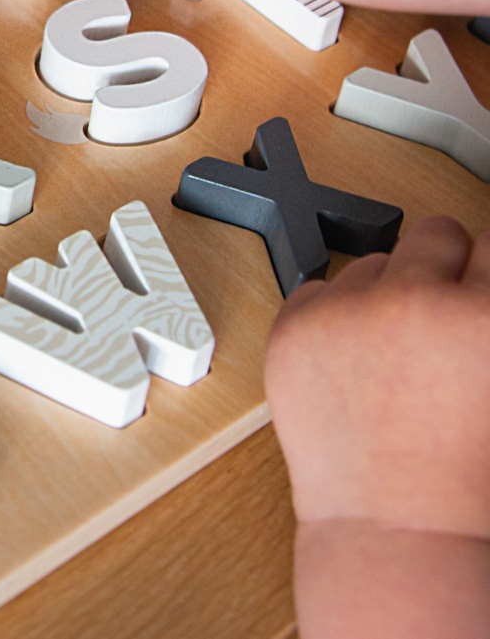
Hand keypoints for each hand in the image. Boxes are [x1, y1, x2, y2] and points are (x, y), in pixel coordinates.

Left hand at [265, 214, 489, 538]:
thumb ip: (484, 317)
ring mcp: (348, 311)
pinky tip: (352, 364)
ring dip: (385, 294)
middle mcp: (416, 301)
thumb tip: (474, 284)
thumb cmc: (463, 478)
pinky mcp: (294, 327)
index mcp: (485, 317)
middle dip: (442, 268)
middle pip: (435, 233)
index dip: (482, 275)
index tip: (474, 289)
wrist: (397, 531)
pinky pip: (318, 290)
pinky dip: (333, 318)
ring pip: (374, 260)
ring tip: (394, 357)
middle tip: (440, 316)